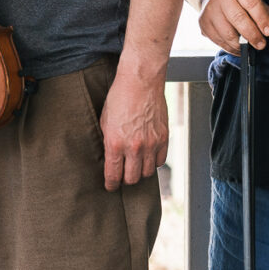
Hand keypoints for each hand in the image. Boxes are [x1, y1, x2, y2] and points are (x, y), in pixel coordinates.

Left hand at [101, 63, 167, 190]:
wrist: (141, 82)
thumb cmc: (120, 97)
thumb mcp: (105, 121)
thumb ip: (109, 141)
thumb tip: (110, 156)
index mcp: (115, 144)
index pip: (113, 175)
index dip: (111, 185)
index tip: (110, 187)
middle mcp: (134, 147)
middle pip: (132, 178)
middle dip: (125, 180)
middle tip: (123, 177)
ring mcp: (151, 144)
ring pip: (147, 173)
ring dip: (141, 172)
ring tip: (136, 167)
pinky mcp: (163, 138)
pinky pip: (160, 161)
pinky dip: (154, 162)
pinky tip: (148, 157)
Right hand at [197, 0, 268, 52]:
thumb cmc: (240, 0)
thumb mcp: (256, 1)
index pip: (251, 3)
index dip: (262, 19)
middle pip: (238, 18)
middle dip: (252, 35)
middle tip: (262, 44)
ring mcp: (209, 9)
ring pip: (227, 32)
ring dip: (241, 45)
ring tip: (250, 48)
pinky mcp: (203, 23)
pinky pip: (218, 40)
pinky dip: (230, 48)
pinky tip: (239, 49)